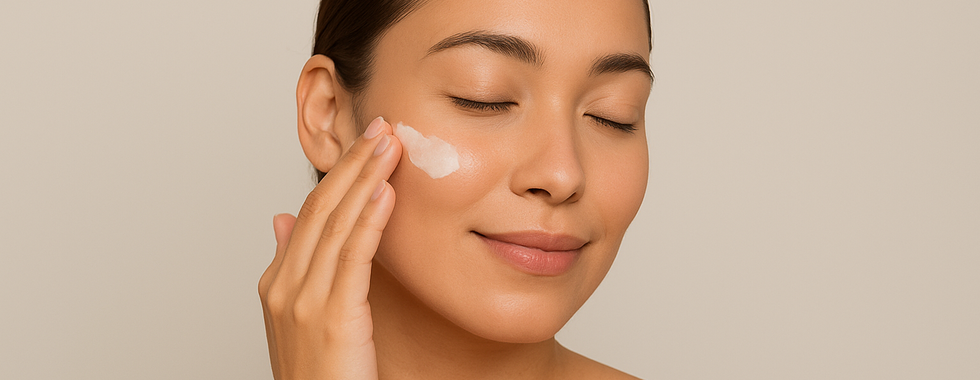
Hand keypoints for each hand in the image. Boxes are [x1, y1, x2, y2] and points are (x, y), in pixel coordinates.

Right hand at [258, 117, 400, 379]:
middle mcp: (285, 286)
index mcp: (278, 282)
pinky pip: (351, 257)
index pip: (310, 214)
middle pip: (320, 209)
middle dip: (352, 164)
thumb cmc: (321, 375)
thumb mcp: (301, 317)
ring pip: (335, 224)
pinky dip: (369, 220)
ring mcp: (303, 301)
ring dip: (364, 179)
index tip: (366, 144)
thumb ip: (293, 265)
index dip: (339, 175)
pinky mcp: (331, 316)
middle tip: (381, 126)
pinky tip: (385, 192)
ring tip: (389, 145)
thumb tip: (282, 220)